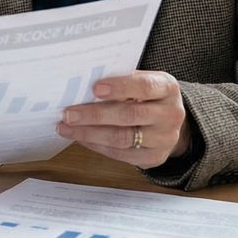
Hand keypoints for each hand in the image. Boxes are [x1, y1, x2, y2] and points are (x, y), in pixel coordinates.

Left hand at [56, 71, 190, 167]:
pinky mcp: (154, 157)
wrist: (169, 121)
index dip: (119, 87)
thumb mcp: (141, 80)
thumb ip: (119, 80)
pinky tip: (80, 137)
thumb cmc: (147, 95)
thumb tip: (81, 83)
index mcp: (167, 88)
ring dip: (89, 133)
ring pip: (122, 138)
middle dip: (94, 115)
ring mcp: (164, 139)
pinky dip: (96, 145)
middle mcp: (171, 114)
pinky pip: (120, 154)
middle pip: (129, 115)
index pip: (144, 87)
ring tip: (66, 127)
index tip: (95, 88)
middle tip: (68, 114)